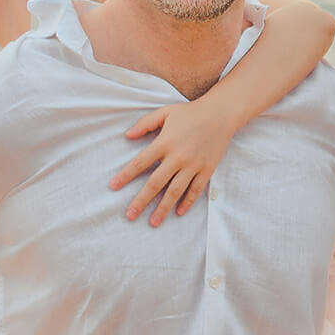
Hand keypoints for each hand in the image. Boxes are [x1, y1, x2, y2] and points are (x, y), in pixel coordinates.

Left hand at [111, 98, 233, 225]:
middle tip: (130, 215)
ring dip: (163, 208)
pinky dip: (187, 202)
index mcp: (164, 142)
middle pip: (155, 183)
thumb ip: (145, 124)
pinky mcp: (207, 169)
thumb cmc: (191, 112)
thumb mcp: (165, 112)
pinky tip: (179, 212)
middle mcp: (178, 156)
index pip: (140, 163)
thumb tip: (126, 136)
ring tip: (154, 222)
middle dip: (141, 201)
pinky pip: (195, 189)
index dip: (125, 175)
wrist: (221, 114)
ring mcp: (193, 165)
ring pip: (175, 191)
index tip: (113, 187)